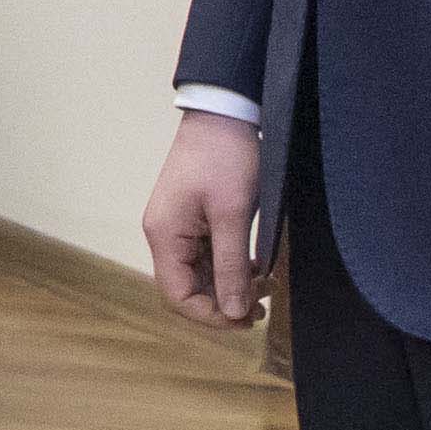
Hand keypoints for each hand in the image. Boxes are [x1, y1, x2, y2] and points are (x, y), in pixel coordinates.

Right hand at [141, 108, 270, 329]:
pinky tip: (256, 266)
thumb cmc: (226, 158)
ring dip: (230, 284)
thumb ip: (231, 267)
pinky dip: (230, 266)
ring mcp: (177, 226)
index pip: (178, 296)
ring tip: (266, 283)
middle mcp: (164, 235)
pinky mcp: (192, 217)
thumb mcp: (234, 215)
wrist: (224, 111)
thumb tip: (235, 312)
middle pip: (187, 288)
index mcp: (165, 236)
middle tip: (263, 305)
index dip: (211, 315)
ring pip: (199, 273)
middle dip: (224, 302)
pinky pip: (206, 254)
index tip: (247, 318)